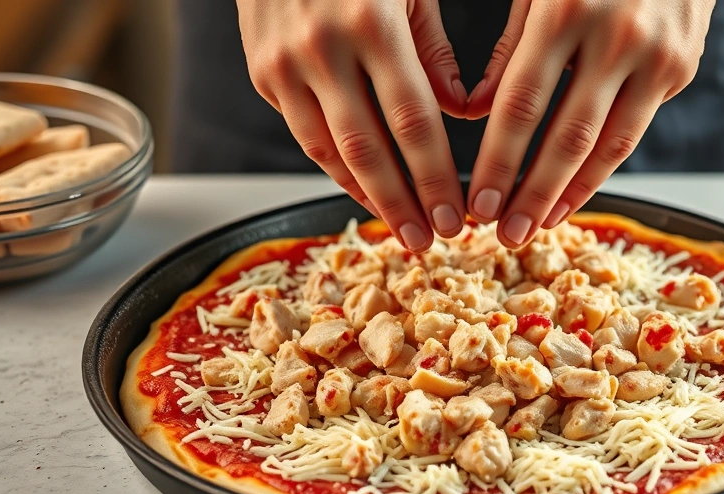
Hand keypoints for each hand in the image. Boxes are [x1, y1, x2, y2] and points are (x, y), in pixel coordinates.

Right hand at [237, 0, 467, 251]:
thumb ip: (434, 50)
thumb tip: (461, 114)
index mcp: (370, 22)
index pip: (412, 120)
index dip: (436, 176)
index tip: (458, 215)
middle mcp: (321, 48)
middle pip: (368, 149)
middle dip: (403, 203)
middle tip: (430, 241)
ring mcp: (283, 65)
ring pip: (328, 152)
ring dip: (368, 199)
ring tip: (401, 231)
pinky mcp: (262, 74)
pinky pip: (305, 136)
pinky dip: (336, 172)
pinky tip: (364, 194)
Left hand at [464, 0, 714, 247]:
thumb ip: (508, 47)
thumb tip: (475, 111)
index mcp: (565, 9)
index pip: (521, 104)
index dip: (498, 160)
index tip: (478, 202)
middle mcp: (616, 36)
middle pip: (567, 137)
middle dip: (532, 194)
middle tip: (505, 235)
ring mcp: (657, 56)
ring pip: (610, 146)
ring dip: (570, 195)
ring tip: (538, 227)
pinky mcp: (682, 68)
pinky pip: (634, 131)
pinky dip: (602, 169)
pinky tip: (574, 193)